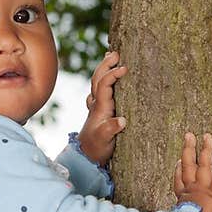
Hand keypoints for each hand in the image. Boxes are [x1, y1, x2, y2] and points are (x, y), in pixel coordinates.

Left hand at [78, 49, 127, 166]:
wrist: (86, 158)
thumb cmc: (96, 149)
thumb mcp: (105, 140)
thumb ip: (111, 129)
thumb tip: (122, 120)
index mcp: (100, 107)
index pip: (104, 84)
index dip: (113, 74)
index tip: (125, 68)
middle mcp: (97, 104)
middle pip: (98, 78)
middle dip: (106, 64)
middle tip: (116, 53)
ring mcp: (97, 107)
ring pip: (98, 82)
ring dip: (104, 68)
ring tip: (111, 56)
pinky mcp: (100, 111)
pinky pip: (100, 90)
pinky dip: (104, 79)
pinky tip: (107, 76)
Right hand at [173, 132, 211, 211]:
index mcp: (182, 201)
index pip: (179, 183)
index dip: (177, 171)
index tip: (177, 163)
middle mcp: (191, 191)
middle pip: (188, 165)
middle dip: (188, 150)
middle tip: (189, 135)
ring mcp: (204, 189)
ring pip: (204, 164)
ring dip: (205, 149)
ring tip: (207, 135)